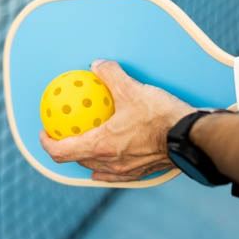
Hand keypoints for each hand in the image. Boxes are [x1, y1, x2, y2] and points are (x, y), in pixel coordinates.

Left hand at [40, 60, 194, 181]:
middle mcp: (109, 164)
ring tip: (87, 141)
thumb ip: (110, 76)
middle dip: (66, 148)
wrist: (192, 137)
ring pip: (95, 168)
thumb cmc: (160, 117)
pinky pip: (115, 173)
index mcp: (100, 146)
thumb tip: (97, 65)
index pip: (61, 151)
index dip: (47, 144)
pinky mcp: (140, 173)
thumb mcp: (132, 90)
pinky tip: (110, 156)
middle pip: (77, 160)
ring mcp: (124, 172)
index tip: (46, 132)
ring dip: (87, 155)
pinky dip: (107, 164)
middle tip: (65, 133)